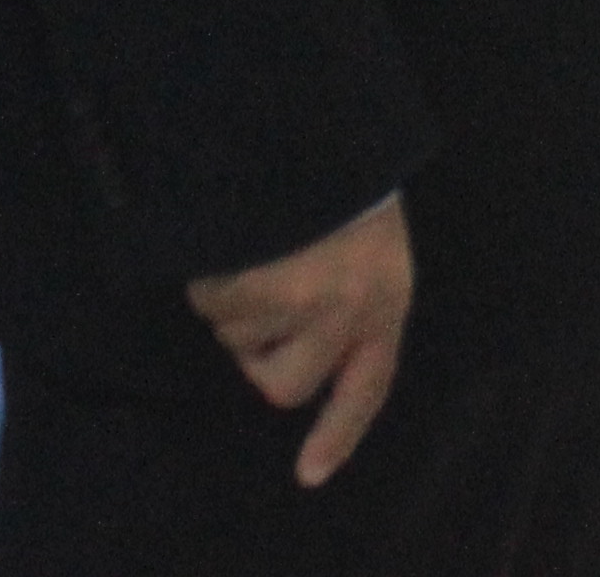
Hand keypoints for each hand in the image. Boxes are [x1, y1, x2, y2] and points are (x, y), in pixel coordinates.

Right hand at [187, 192, 410, 487]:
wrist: (318, 124)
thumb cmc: (343, 178)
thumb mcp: (366, 239)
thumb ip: (345, 297)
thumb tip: (300, 358)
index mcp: (388, 296)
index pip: (370, 384)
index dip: (339, 432)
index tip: (309, 475)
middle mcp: (352, 310)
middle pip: (284, 386)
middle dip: (257, 356)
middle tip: (262, 295)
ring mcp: (305, 303)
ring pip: (238, 339)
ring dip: (234, 299)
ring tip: (259, 241)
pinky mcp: (260, 288)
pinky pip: (213, 304)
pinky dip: (211, 275)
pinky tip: (238, 234)